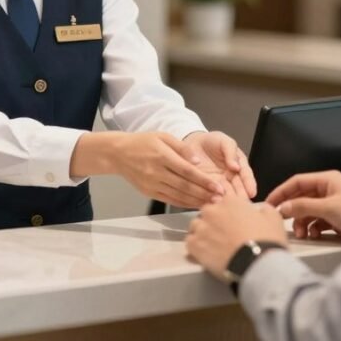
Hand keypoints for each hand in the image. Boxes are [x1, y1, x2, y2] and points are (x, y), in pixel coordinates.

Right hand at [72, 132, 223, 208]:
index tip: (218, 186)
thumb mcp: (163, 136)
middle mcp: (157, 171)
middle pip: (184, 186)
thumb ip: (182, 148)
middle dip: (204, 193)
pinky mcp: (149, 192)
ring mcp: (152, 183)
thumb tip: (198, 161)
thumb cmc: (144, 142)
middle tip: (221, 199)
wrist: (119, 153)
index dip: (204, 180)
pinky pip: (169, 200)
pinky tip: (195, 204)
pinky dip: (183, 203)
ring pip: (178, 195)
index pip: (187, 171)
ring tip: (211, 204)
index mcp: (162, 156)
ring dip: (196, 201)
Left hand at [183, 131, 256, 199]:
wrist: (193, 145)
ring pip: (225, 195)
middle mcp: (230, 179)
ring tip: (226, 204)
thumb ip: (231, 152)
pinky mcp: (206, 189)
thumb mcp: (224, 142)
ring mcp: (218, 185)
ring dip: (226, 200)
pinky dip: (211, 200)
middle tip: (241, 202)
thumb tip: (237, 166)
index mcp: (238, 167)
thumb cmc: (212, 142)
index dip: (249, 184)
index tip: (251, 192)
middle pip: (237, 190)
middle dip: (239, 196)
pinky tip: (212, 203)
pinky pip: (209, 196)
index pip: (245, 176)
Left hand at [185, 196, 286, 278]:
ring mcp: (201, 228)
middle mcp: (213, 211)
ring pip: (196, 226)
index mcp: (231, 201)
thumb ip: (265, 209)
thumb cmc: (266, 240)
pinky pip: (190, 242)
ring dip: (203, 233)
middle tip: (225, 235)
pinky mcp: (194, 246)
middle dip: (215, 221)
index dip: (230, 212)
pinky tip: (206, 254)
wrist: (258, 264)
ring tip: (214, 245)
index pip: (225, 201)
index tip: (234, 221)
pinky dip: (196, 247)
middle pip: (208, 212)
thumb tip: (261, 210)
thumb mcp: (274, 218)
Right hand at [266, 170, 340, 240]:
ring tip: (302, 233)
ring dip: (303, 222)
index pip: (297, 182)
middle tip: (283, 221)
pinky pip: (318, 221)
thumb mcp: (328, 208)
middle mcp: (329, 190)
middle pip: (302, 197)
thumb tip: (285, 207)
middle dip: (293, 211)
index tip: (270, 203)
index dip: (282, 192)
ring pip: (309, 211)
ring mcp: (334, 204)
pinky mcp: (338, 218)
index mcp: (327, 180)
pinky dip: (313, 228)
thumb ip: (304, 206)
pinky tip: (314, 234)